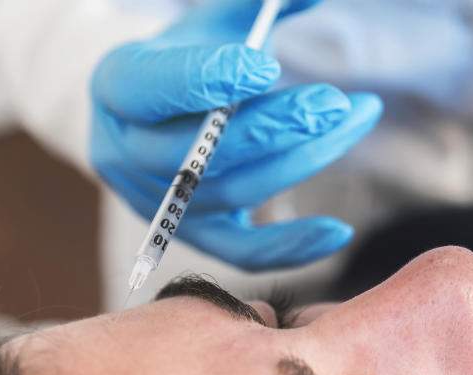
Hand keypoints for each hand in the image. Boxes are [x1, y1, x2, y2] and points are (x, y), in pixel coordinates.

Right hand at [90, 0, 382, 270]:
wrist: (162, 112)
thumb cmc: (191, 55)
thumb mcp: (214, 20)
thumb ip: (256, 6)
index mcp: (116, 86)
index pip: (151, 90)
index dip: (207, 81)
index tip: (268, 66)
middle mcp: (125, 153)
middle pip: (199, 153)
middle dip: (273, 128)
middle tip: (333, 102)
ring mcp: (159, 203)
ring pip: (231, 193)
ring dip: (302, 160)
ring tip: (356, 118)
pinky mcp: (195, 235)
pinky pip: (241, 252)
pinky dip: (291, 247)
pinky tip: (339, 231)